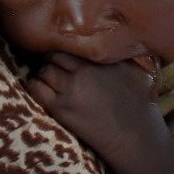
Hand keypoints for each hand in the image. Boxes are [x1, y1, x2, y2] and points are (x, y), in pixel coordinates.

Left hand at [26, 53, 161, 162]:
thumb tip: (107, 36)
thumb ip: (115, 52)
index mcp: (98, 60)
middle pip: (53, 57)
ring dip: (43, 74)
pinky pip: (36, 89)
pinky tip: (41, 89)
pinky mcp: (60, 108)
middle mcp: (82, 71)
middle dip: (51, 61)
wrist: (135, 136)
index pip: (68, 46)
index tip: (63, 57)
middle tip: (53, 68)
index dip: (64, 52)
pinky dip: (35, 86)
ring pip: (43, 71)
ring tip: (48, 80)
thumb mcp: (132, 69)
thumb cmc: (138, 103)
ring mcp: (69, 89)